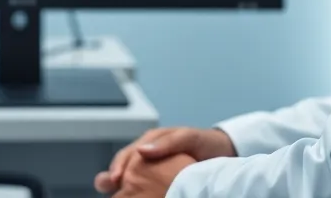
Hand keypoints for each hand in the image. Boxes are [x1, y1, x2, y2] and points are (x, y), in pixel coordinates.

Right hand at [95, 127, 235, 194]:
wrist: (223, 153)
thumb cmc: (205, 143)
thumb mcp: (188, 138)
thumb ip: (167, 143)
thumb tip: (142, 150)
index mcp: (151, 140)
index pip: (127, 154)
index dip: (118, 166)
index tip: (115, 179)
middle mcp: (148, 153)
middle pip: (123, 166)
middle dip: (111, 177)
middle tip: (107, 187)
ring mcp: (153, 166)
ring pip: (131, 176)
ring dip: (122, 186)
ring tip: (116, 195)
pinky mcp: (160, 178)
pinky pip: (145, 185)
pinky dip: (139, 192)